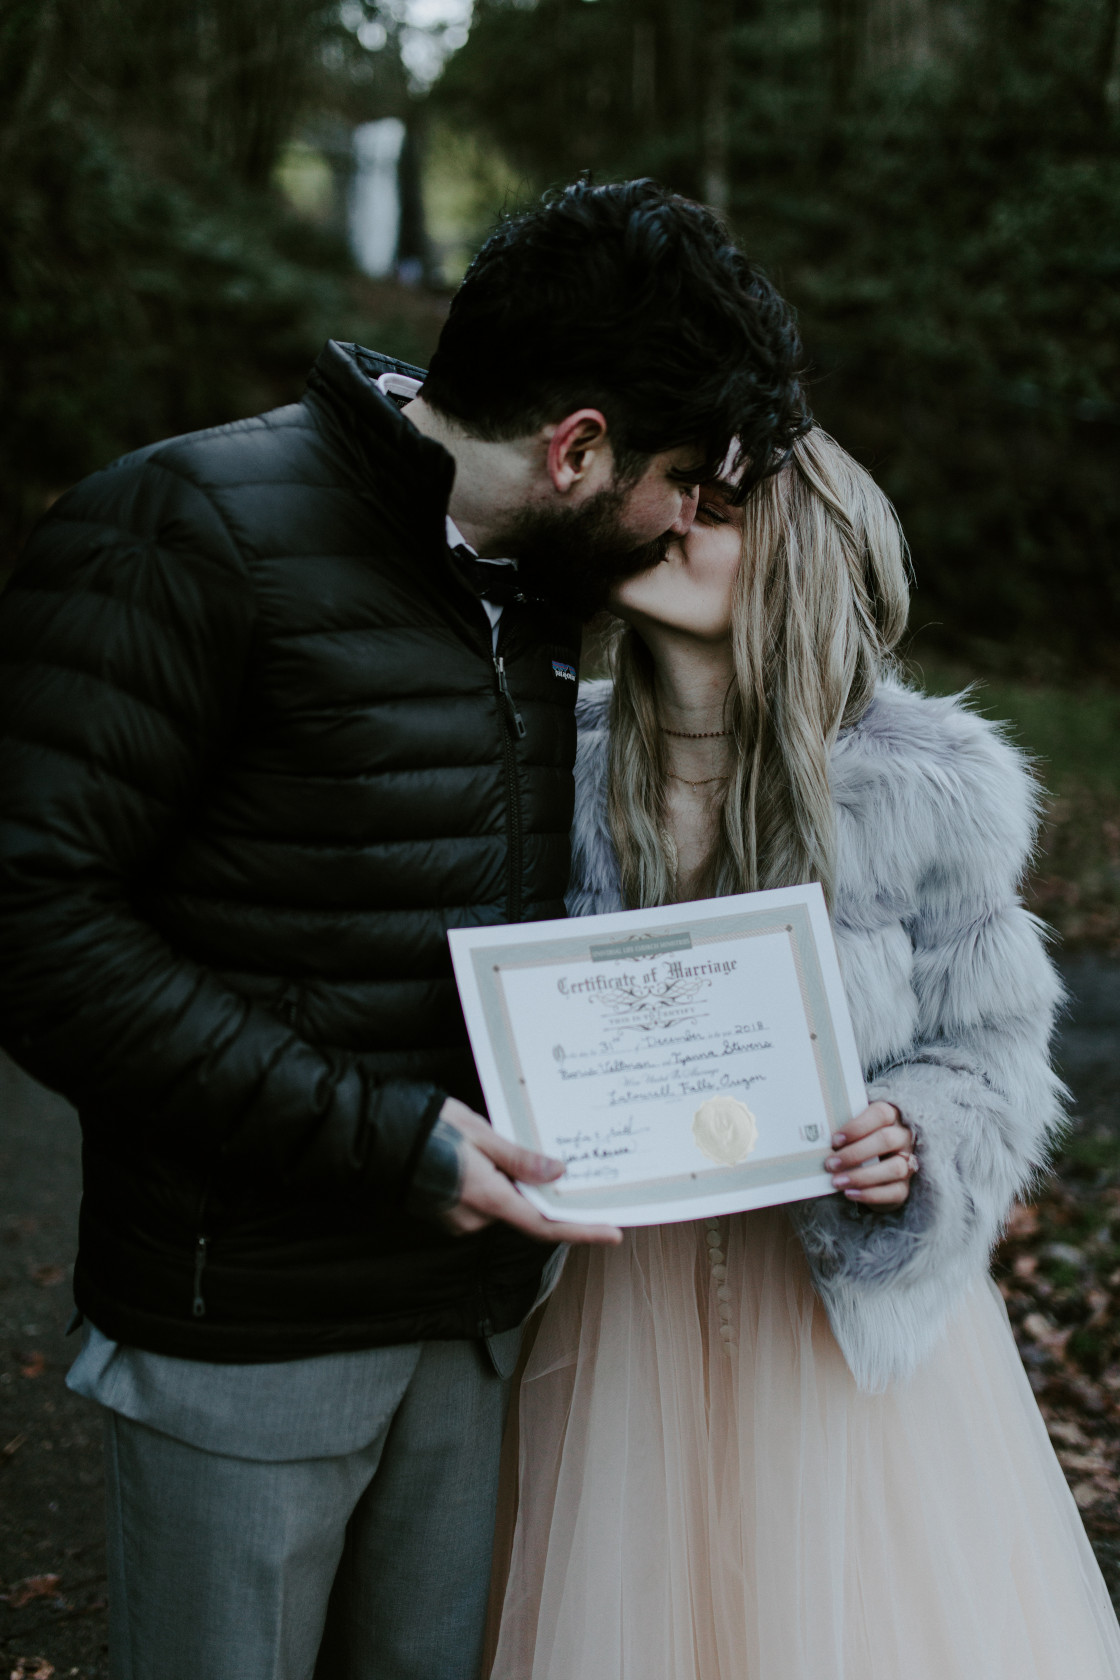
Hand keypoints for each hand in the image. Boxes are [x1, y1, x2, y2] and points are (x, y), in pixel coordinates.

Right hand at [435, 1098, 623, 1245]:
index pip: (546, 1224)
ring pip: (502, 1205)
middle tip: (559, 1162)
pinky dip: (494, 1186)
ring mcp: (458, 1219)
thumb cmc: (429, 1128)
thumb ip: (520, 1158)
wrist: (377, 1136)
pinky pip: (482, 1203)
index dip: (582, 1229)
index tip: (613, 1232)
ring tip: (505, 1149)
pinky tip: (488, 1160)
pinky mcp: (446, 1213)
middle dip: (541, 1192)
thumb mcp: (481, 1133)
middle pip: (524, 1212)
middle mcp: (475, 1219)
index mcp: (489, 1199)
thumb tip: (558, 1173)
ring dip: (513, 1185)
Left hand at [824, 1101, 916, 1207]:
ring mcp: (908, 1163)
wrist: (871, 1172)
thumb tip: (815, 1136)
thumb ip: (842, 1132)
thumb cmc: (856, 1144)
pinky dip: (870, 1194)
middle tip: (830, 1163)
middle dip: (855, 1153)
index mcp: (891, 1117)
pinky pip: (894, 1192)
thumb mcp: (851, 1134)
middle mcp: (903, 1138)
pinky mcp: (904, 1187)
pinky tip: (849, 1193)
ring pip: (894, 1168)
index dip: (857, 1126)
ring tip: (836, 1181)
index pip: (881, 1113)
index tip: (834, 1140)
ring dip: (861, 1176)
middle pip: (886, 1139)